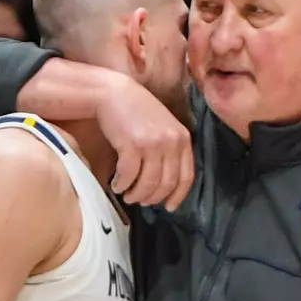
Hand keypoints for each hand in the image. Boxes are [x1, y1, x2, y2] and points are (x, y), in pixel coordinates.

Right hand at [96, 74, 193, 211]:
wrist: (114, 93)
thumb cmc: (137, 112)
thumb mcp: (164, 128)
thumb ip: (170, 151)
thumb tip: (165, 184)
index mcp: (183, 139)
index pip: (186, 176)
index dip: (178, 195)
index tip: (169, 207)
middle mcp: (171, 142)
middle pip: (166, 184)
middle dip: (152, 197)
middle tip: (140, 201)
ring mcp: (153, 144)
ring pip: (148, 184)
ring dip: (136, 195)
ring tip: (127, 195)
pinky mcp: (132, 145)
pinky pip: (128, 176)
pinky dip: (122, 184)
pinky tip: (116, 185)